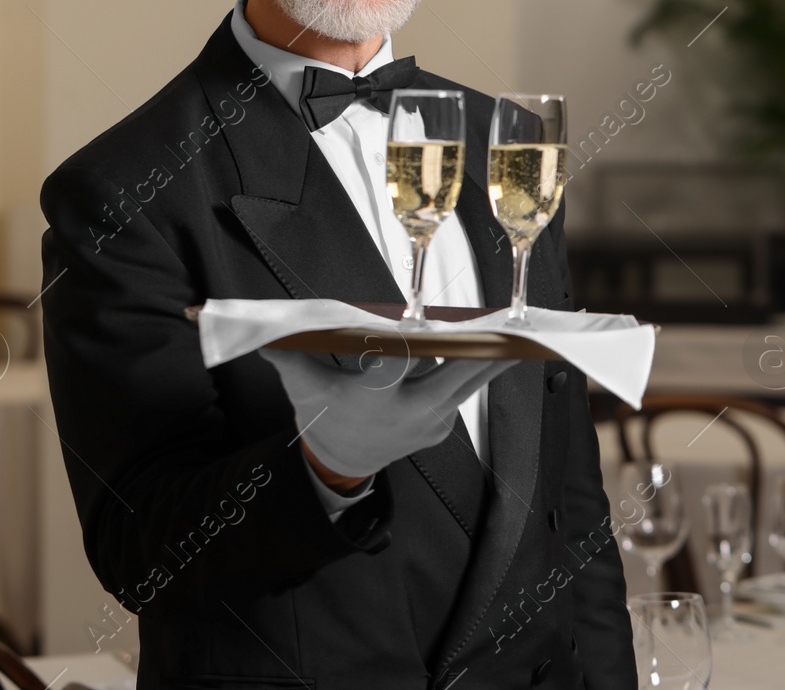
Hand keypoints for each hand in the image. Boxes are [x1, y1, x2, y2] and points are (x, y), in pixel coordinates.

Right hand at [259, 349, 514, 479]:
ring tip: (523, 332)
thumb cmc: (324, 416)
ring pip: (470, 382)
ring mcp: (432, 421)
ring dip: (495, 358)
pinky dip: (478, 368)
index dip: (413, 344)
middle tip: (511, 328)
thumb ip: (289, 358)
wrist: (344, 462)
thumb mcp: (304, 388)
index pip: (397, 365)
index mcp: (375, 398)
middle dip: (484, 352)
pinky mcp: (444, 423)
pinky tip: (499, 346)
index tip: (432, 323)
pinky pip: (464, 391)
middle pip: (455, 376)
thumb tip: (261, 335)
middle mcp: (410, 411)